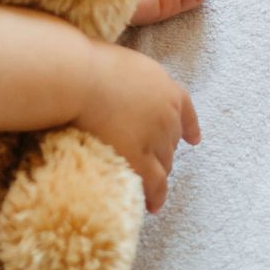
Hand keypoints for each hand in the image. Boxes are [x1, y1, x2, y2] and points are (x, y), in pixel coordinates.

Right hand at [74, 43, 200, 212]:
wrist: (77, 78)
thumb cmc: (88, 64)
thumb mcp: (123, 64)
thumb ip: (132, 81)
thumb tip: (121, 86)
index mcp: (166, 88)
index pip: (186, 110)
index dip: (189, 127)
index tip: (193, 139)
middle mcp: (167, 115)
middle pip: (172, 141)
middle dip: (162, 152)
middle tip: (148, 162)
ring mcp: (155, 138)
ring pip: (165, 164)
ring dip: (158, 173)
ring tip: (150, 188)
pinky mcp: (139, 158)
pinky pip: (154, 183)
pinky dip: (155, 195)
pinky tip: (152, 205)